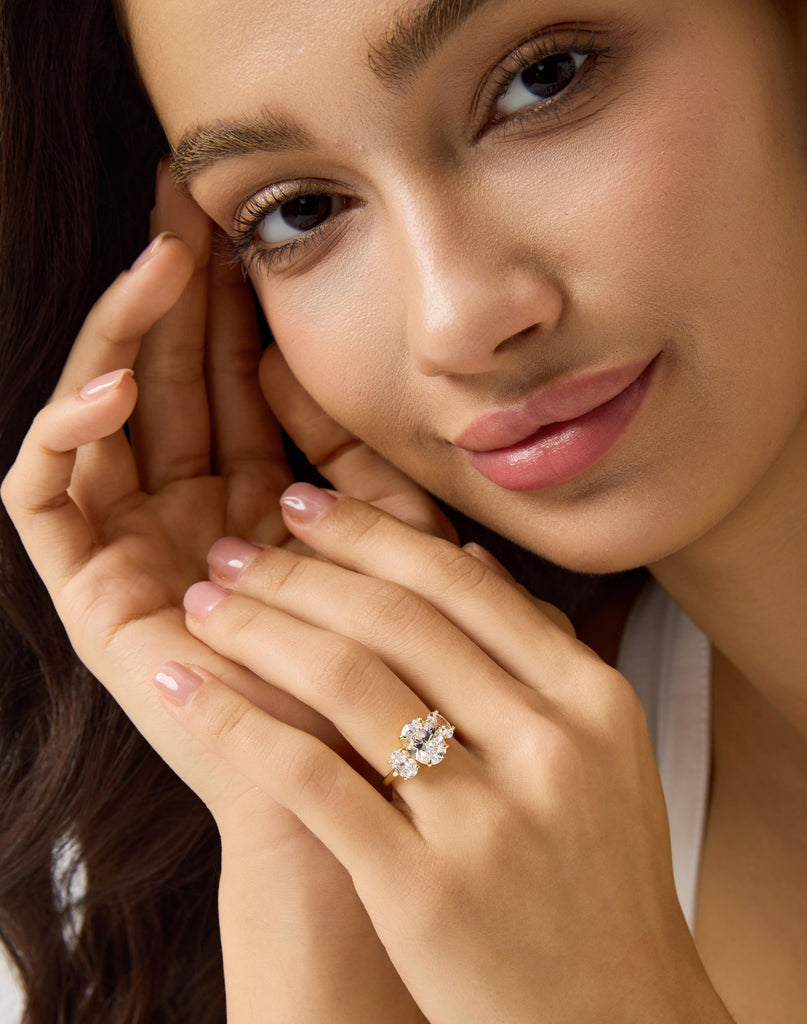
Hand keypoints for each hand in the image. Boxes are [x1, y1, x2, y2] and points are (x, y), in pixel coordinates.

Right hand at [1, 166, 434, 1020]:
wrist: (376, 786)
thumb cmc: (400, 664)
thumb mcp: (392, 538)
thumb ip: (357, 459)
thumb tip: (303, 360)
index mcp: (258, 500)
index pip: (227, 380)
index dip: (233, 305)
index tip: (251, 228)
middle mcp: (190, 516)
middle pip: (164, 382)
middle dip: (173, 295)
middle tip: (184, 202)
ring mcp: (135, 552)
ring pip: (100, 418)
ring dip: (120, 339)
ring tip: (159, 265)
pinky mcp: (92, 597)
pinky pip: (46, 496)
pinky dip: (67, 430)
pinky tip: (119, 381)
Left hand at [155, 486, 733, 1022]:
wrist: (613, 1018)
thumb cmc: (598, 882)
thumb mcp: (602, 755)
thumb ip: (542, 653)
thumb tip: (472, 559)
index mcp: (593, 699)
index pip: (462, 584)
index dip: (371, 533)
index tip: (304, 506)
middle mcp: (548, 744)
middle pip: (398, 620)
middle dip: (300, 572)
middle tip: (236, 549)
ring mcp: (488, 818)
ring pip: (348, 684)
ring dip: (259, 631)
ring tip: (204, 604)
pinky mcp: (423, 889)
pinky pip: (312, 779)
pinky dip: (238, 722)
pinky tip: (186, 687)